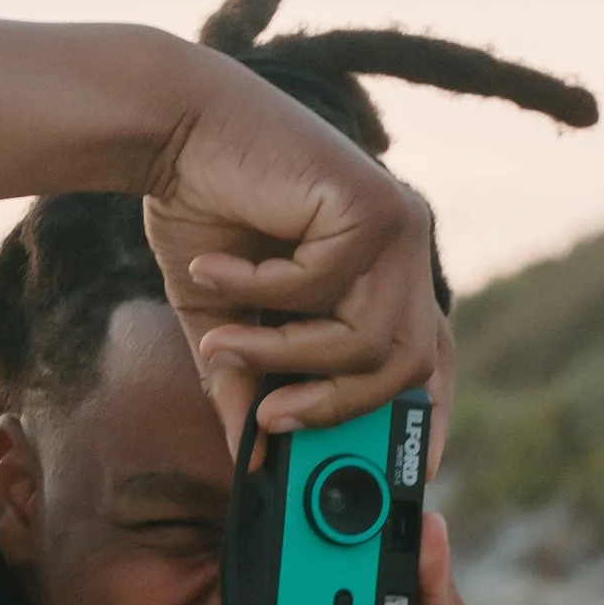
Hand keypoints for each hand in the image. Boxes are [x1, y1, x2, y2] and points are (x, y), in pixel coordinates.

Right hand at [141, 48, 445, 459]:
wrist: (173, 124)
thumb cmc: (202, 217)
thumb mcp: (226, 322)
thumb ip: (249, 383)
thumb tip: (252, 459)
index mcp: (385, 273)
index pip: (431, 361)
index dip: (424, 423)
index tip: (404, 480)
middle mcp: (405, 249)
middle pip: (408, 368)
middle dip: (337, 408)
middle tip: (271, 424)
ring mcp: (398, 225)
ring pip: (369, 341)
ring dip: (285, 355)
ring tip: (221, 343)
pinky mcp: (372, 204)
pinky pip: (325, 290)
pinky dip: (259, 293)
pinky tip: (213, 270)